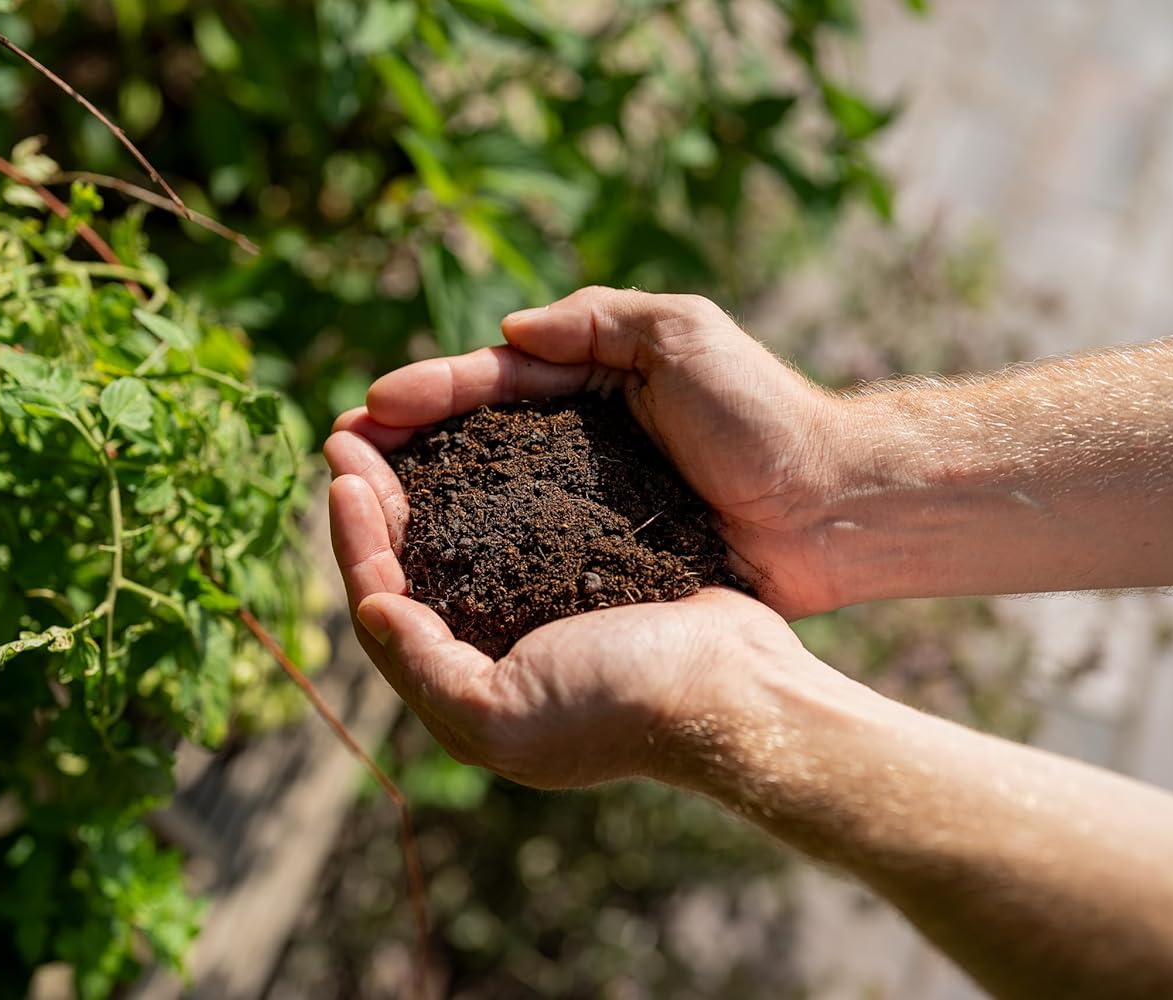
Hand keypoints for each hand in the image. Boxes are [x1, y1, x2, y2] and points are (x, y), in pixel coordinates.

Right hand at [325, 286, 836, 786]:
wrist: (833, 511)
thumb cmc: (764, 416)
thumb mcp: (684, 335)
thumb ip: (598, 319)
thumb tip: (507, 332)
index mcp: (590, 383)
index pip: (492, 381)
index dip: (428, 392)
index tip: (368, 408)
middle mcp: (576, 445)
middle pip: (471, 441)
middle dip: (404, 445)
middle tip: (339, 457)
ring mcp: (584, 507)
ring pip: (484, 501)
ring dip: (420, 504)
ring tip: (359, 511)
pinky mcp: (602, 564)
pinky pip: (522, 558)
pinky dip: (471, 559)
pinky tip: (426, 573)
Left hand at [326, 471, 809, 788]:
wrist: (735, 687)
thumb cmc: (619, 703)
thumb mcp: (501, 714)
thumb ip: (422, 668)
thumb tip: (367, 608)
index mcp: (463, 684)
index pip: (381, 600)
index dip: (353, 537)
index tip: (342, 470)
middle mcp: (490, 648)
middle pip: (408, 563)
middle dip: (373, 498)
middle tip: (349, 433)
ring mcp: (537, 610)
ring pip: (454, 537)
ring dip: (418, 484)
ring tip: (393, 428)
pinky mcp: (582, 574)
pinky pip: (512, 523)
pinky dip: (479, 485)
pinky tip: (468, 444)